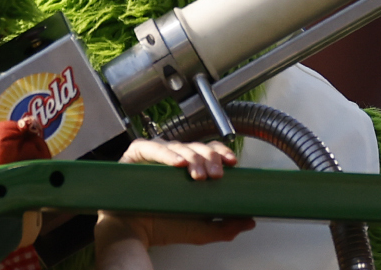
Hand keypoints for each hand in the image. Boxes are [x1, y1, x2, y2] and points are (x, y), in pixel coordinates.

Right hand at [95, 139, 255, 260]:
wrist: (132, 236)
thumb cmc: (161, 227)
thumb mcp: (199, 229)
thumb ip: (225, 226)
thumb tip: (249, 222)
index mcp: (188, 169)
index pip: (209, 151)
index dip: (221, 153)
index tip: (232, 163)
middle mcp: (173, 159)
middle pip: (197, 146)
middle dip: (210, 158)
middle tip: (215, 175)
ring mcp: (155, 155)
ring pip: (179, 145)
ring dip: (193, 158)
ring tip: (198, 174)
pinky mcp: (136, 155)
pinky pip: (151, 148)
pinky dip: (166, 154)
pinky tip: (178, 164)